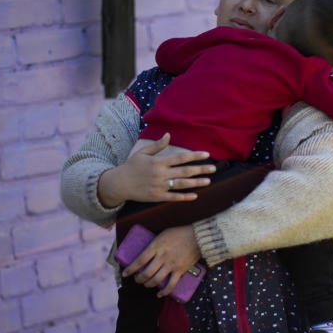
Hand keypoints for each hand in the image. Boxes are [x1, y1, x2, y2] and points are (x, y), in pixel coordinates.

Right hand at [97, 134, 216, 206]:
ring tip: (208, 181)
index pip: (181, 157)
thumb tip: (168, 135)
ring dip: (196, 183)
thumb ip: (157, 145)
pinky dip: (185, 197)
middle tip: (214, 168)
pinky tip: (195, 195)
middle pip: (185, 171)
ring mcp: (159, 186)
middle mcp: (160, 174)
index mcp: (158, 162)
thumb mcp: (142, 153)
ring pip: (182, 184)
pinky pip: (174, 197)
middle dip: (201, 169)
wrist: (119, 184)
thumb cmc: (131, 166)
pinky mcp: (157, 197)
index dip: (195, 156)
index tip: (207, 154)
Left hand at [120, 226, 202, 297]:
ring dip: (148, 285)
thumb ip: (154, 244)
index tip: (125, 274)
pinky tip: (159, 294)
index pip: (139, 261)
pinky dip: (164, 292)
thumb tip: (146, 252)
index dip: (130, 269)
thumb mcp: (162, 234)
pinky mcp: (180, 271)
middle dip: (138, 279)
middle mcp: (162, 257)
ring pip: (156, 280)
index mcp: (156, 247)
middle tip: (136, 279)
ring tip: (146, 284)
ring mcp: (171, 265)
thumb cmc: (179, 233)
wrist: (198, 237)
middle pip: (146, 273)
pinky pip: (171, 285)